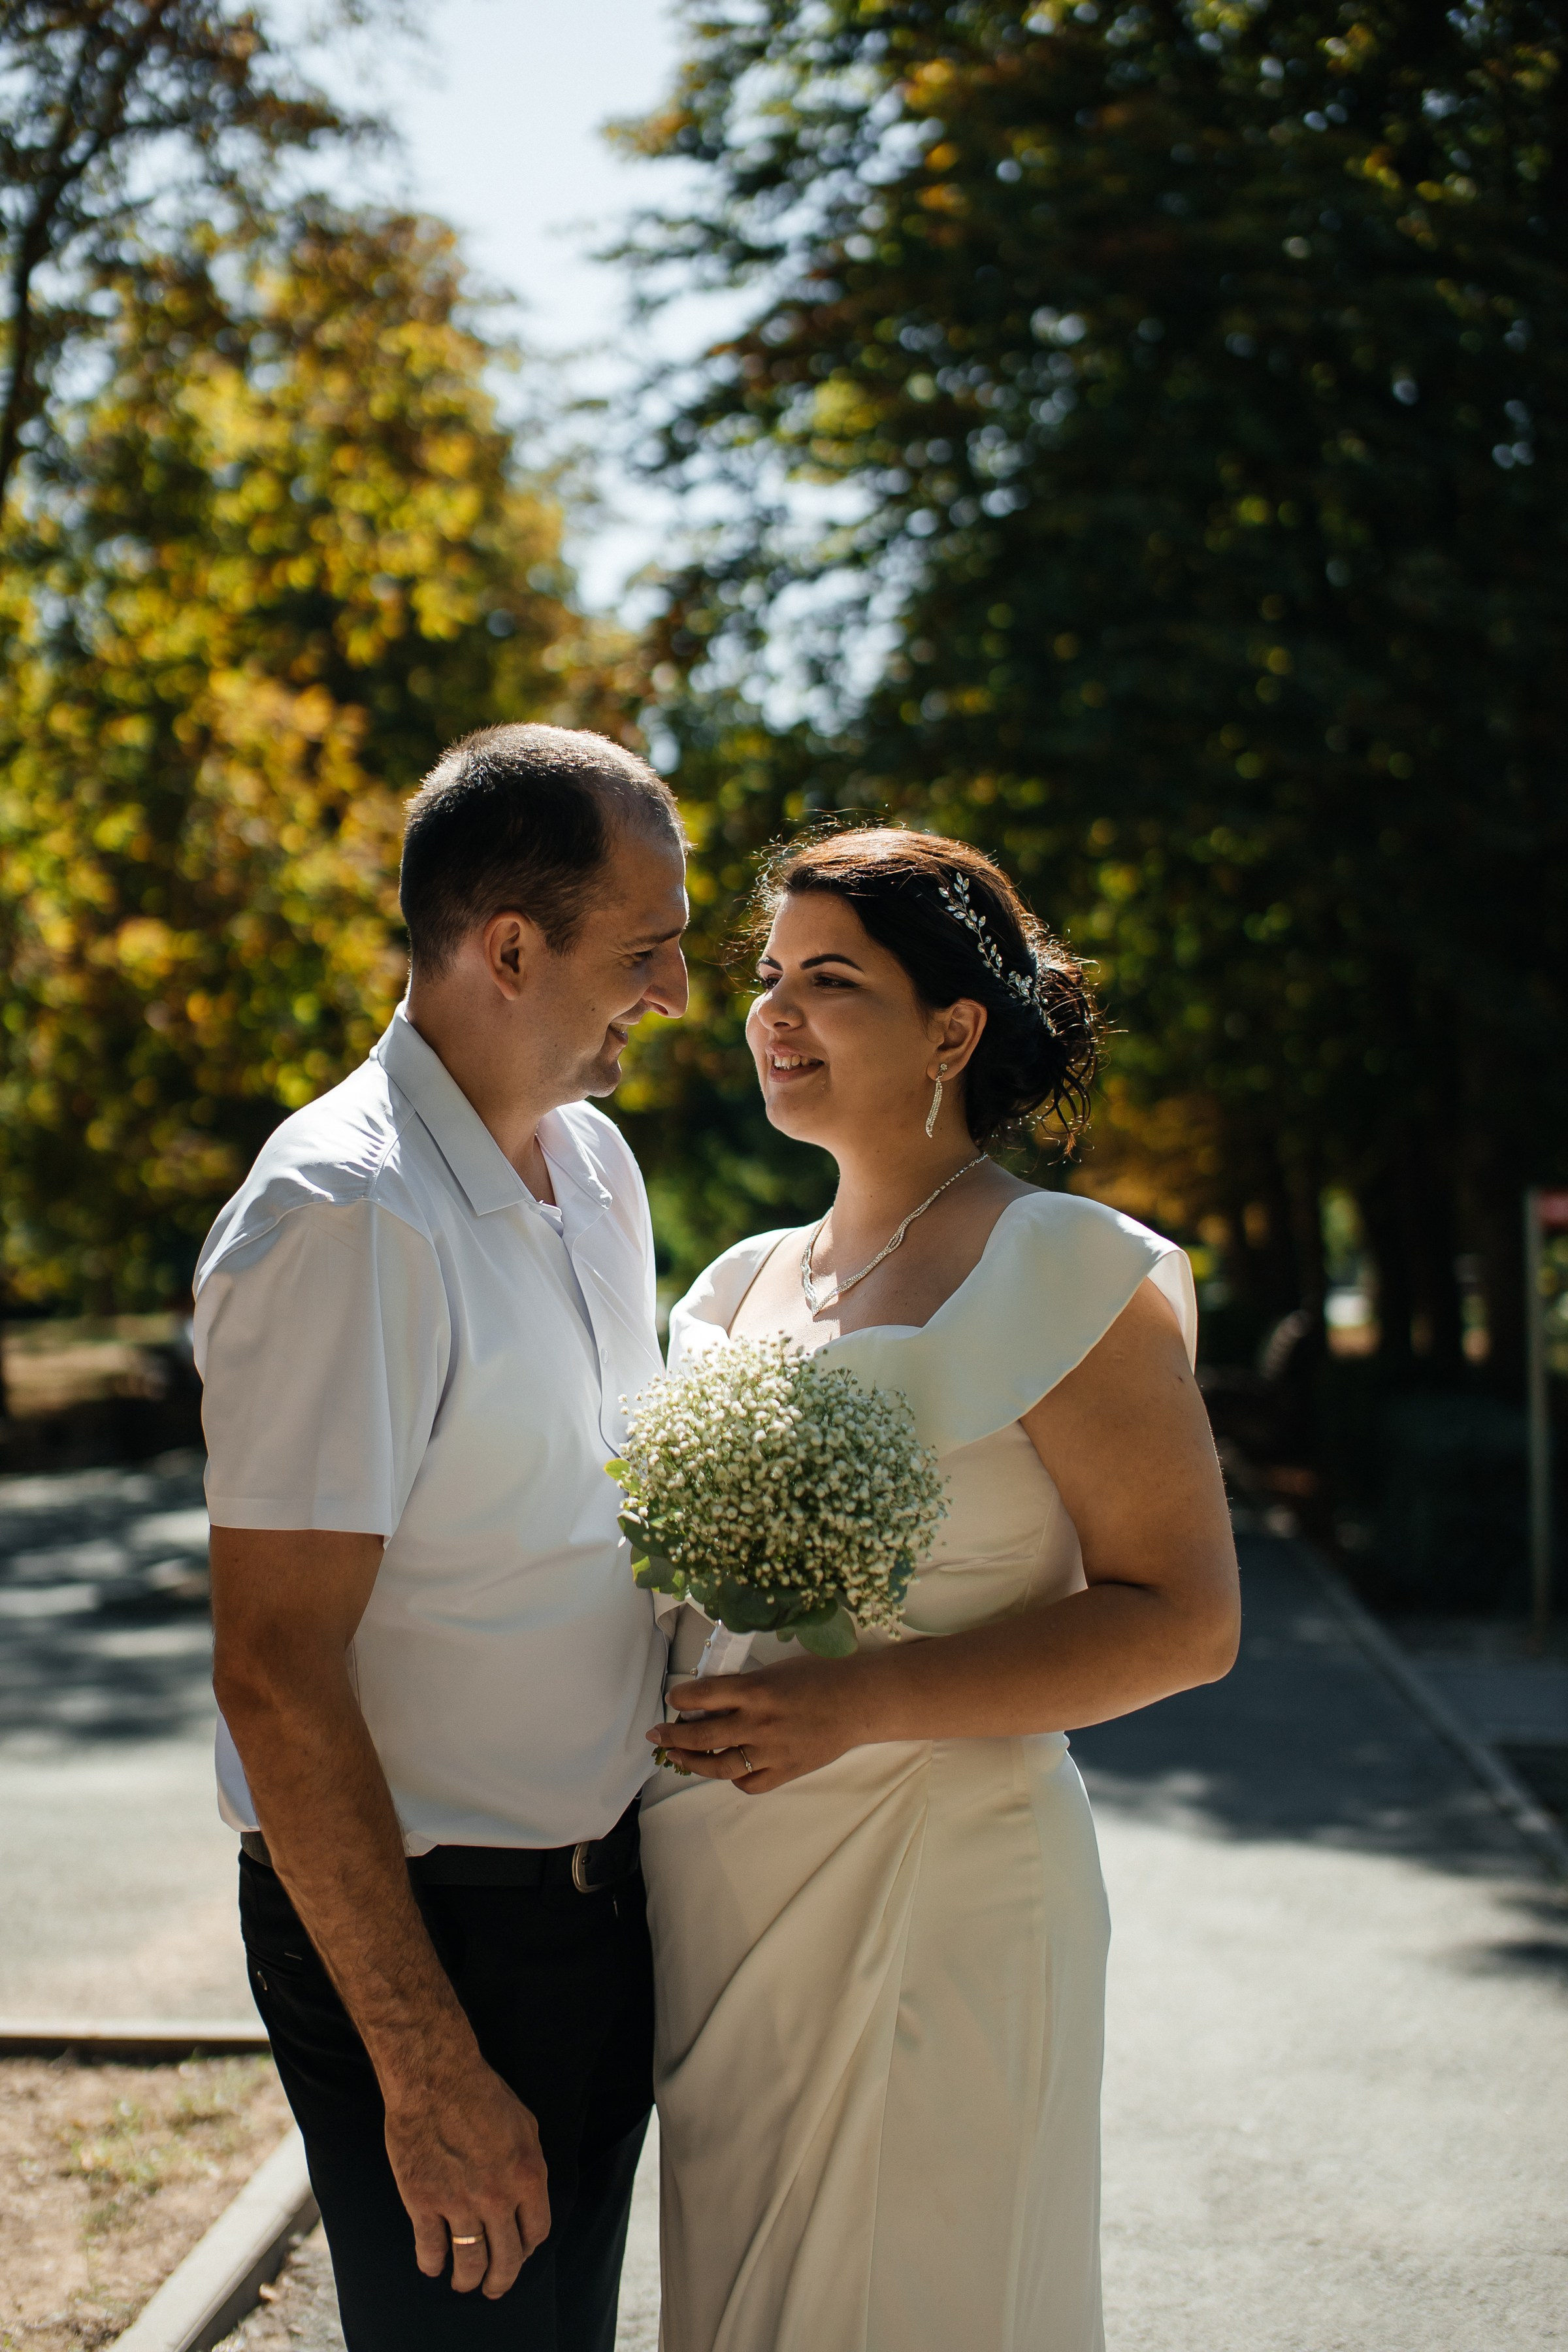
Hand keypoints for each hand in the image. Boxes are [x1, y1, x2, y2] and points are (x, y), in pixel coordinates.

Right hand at [383, 2053, 550, 2298]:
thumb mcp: (526, 2126)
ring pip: (470, 2262)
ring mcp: (459, 2202)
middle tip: (493, 2287)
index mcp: (528, 2176)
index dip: (527, 2250)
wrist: (435, 2078)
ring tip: (463, 2283)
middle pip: (507, 2258)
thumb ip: (530, 2166)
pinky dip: (432, 2263)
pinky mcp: (423, 2201)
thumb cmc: (482, 2094)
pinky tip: (434, 2264)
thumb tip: (528, 2200)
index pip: (536, 2232)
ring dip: (467, 2280)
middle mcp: (497, 2196)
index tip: (518, 2254)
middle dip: (501, 2280)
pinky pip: (430, 2249)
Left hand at [648, 1655, 887, 1792]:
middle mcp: (758, 1722)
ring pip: (719, 1765)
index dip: (680, 1699)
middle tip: (657, 1735)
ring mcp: (771, 1751)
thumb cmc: (820, 1676)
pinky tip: (729, 1769)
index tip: (672, 1700)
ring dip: (692, 1762)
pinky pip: (749, 1783)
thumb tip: (710, 1699)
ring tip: (677, 1757)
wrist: (859, 1701)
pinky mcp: (786, 1771)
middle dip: (673, 1736)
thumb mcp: (776, 1670)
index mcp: (756, 1690)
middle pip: (702, 1736)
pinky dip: (735, 1777)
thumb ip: (744, 1686)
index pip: (703, 1696)